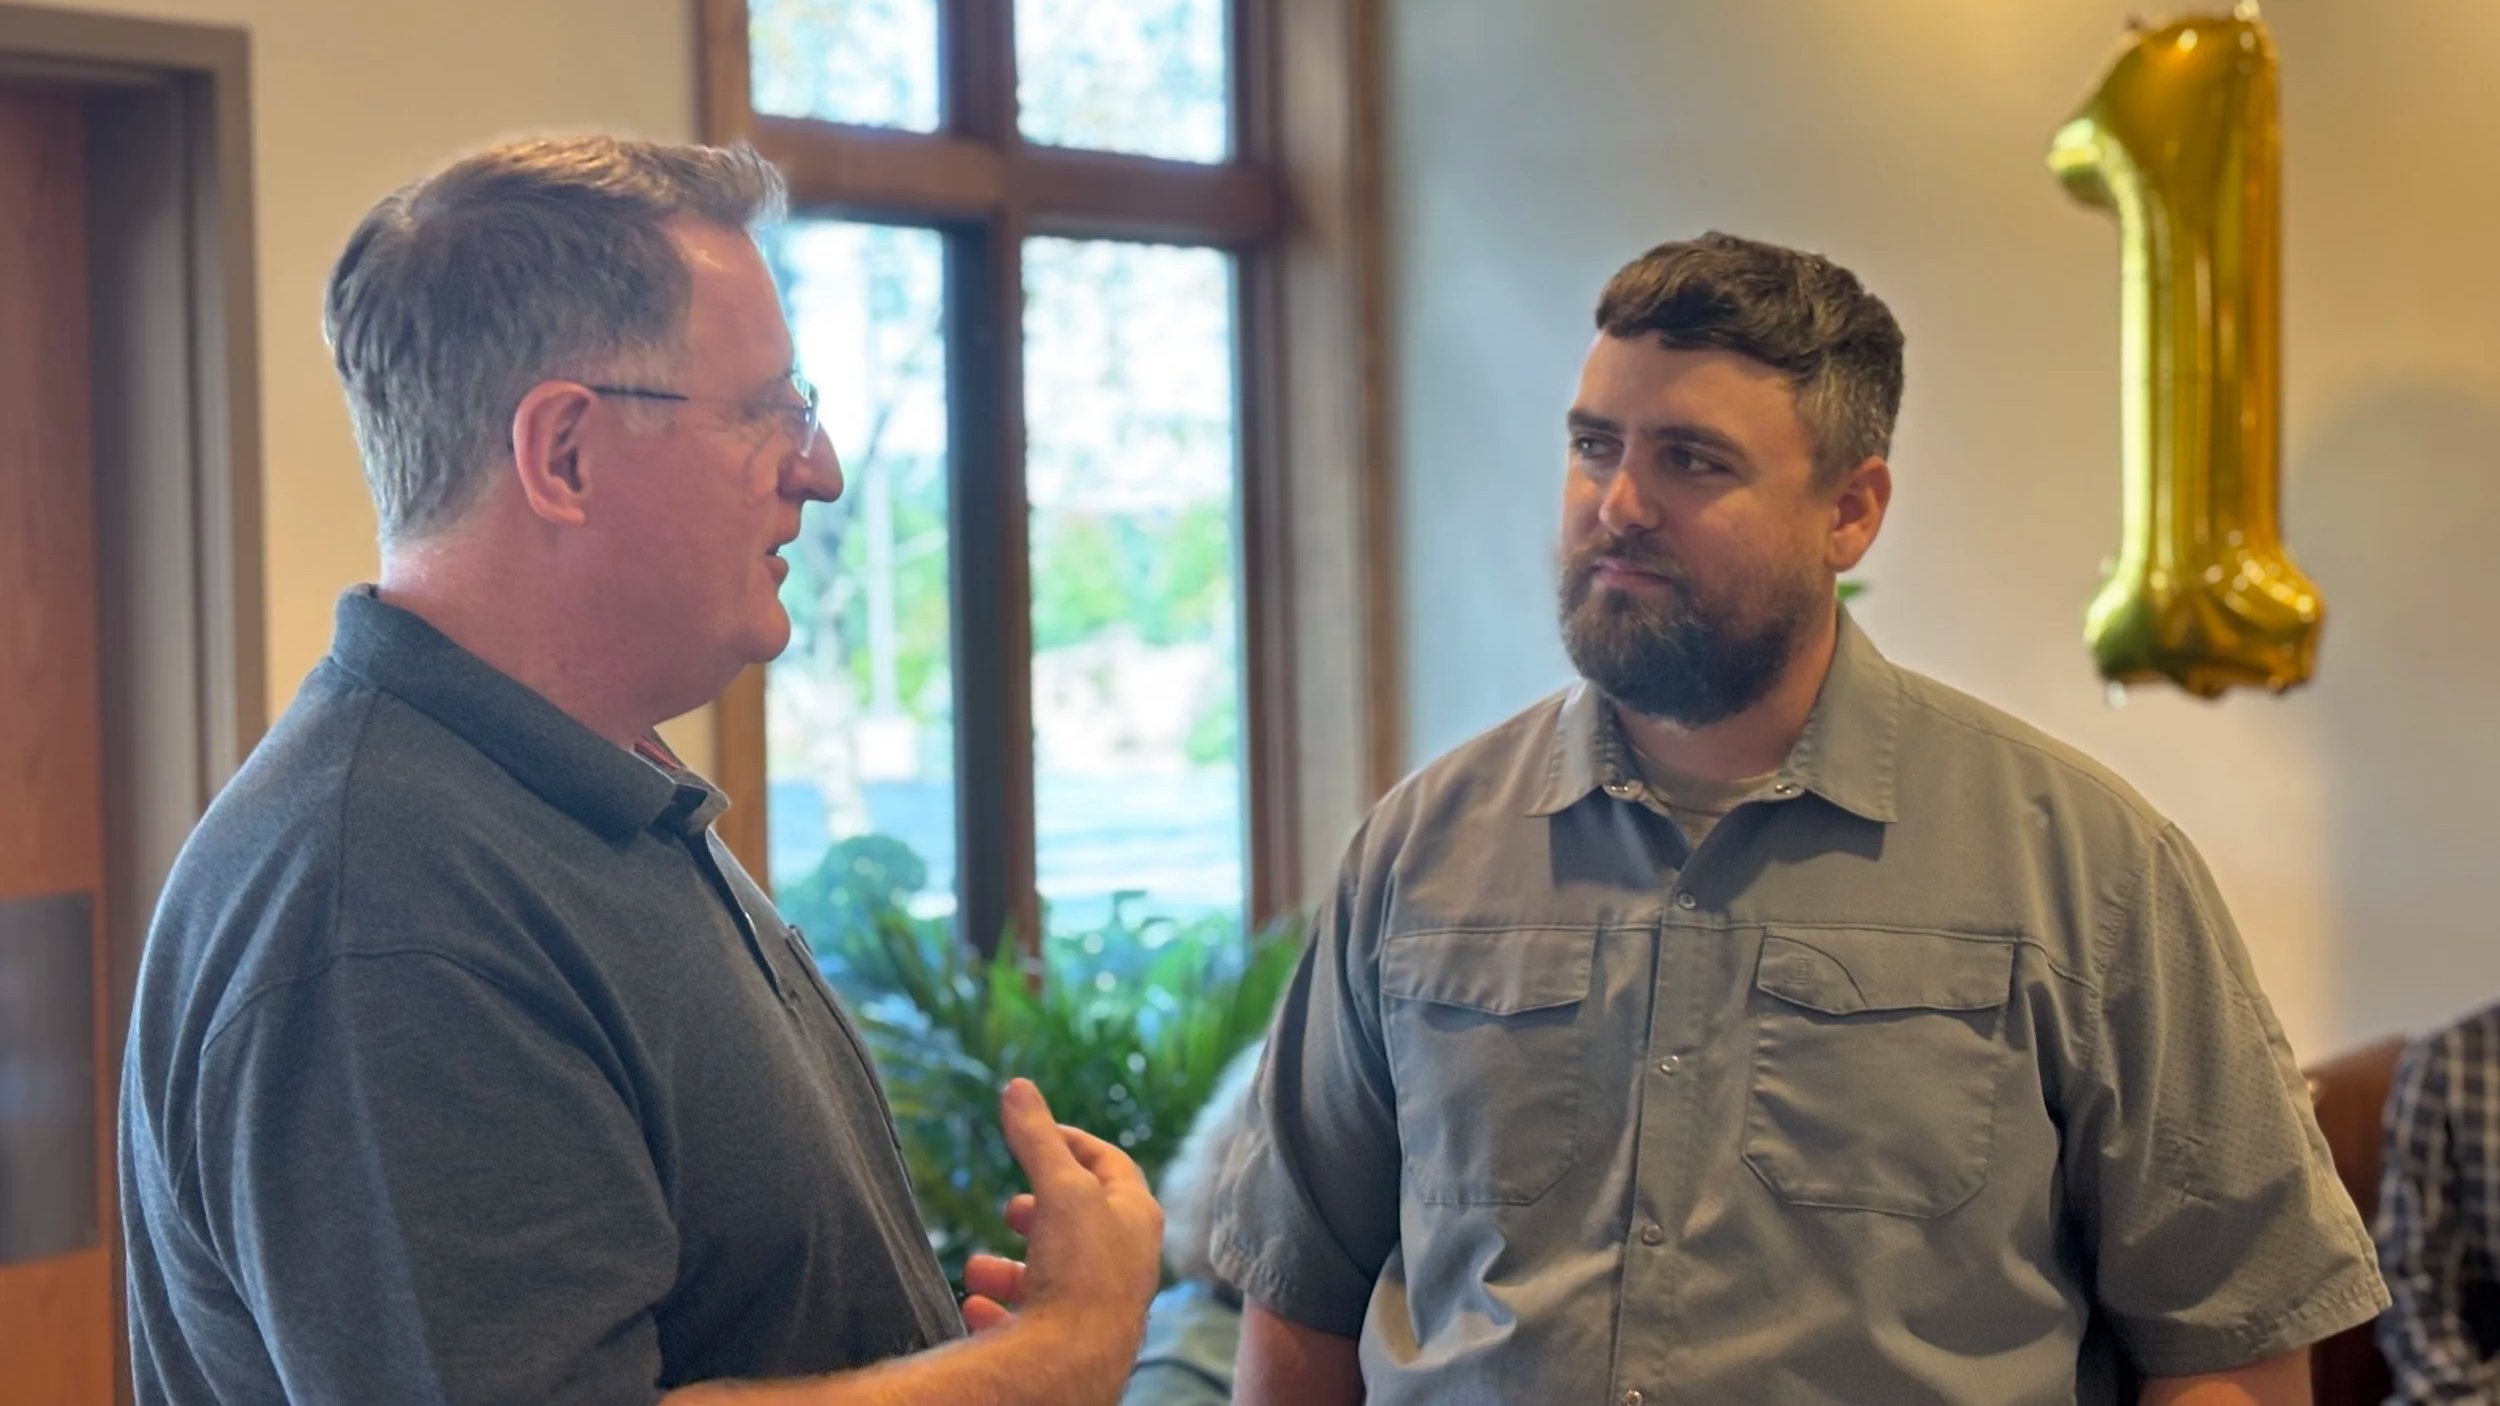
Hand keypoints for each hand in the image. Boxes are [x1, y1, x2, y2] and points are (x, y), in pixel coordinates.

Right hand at [976, 1079, 1162, 1358]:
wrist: (1075, 1362)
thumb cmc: (1081, 1270)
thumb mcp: (1061, 1188)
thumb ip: (1037, 1138)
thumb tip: (1018, 1086)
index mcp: (1136, 1218)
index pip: (1112, 1165)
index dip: (1074, 1142)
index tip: (1038, 1133)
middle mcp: (1127, 1263)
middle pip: (1085, 1224)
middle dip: (1042, 1210)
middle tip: (1014, 1207)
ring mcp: (1102, 1306)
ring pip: (1054, 1277)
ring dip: (1012, 1268)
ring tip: (979, 1265)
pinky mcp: (1072, 1344)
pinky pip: (1033, 1323)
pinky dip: (1002, 1309)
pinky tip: (976, 1303)